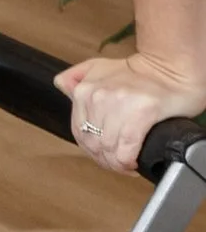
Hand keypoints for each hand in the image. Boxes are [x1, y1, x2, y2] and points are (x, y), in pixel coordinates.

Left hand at [55, 46, 205, 174]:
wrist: (171, 68)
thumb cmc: (139, 73)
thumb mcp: (99, 68)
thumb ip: (77, 78)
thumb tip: (61, 84)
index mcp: (84, 90)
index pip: (79, 133)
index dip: (92, 151)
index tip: (105, 156)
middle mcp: (97, 96)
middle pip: (94, 144)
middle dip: (107, 159)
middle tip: (119, 163)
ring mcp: (118, 104)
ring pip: (109, 149)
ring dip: (119, 164)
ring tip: (128, 164)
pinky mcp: (140, 113)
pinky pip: (126, 150)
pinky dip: (128, 162)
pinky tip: (133, 163)